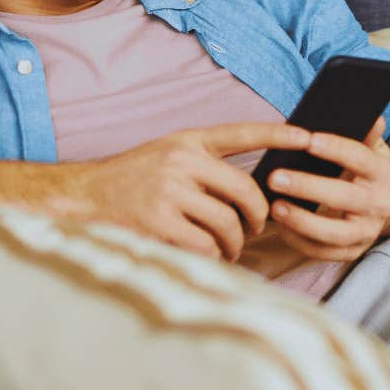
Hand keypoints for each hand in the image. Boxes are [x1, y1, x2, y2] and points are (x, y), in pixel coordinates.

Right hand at [68, 122, 303, 261]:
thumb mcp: (166, 156)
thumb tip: (251, 192)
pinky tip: (207, 256)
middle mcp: (181, 161)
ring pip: (227, 223)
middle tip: (254, 228)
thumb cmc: (130, 181)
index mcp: (188, 141)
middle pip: (245, 191)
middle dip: (257, 216)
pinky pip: (205, 245)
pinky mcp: (158, 221)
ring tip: (229, 248)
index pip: (242, 133)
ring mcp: (169, 191)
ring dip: (234, 243)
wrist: (81, 198)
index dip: (278, 135)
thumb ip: (204, 165)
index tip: (308, 137)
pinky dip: (212, 256)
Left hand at [263, 117, 389, 262]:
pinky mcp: (352, 251)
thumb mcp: (370, 148)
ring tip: (275, 207)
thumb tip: (373, 118)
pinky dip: (300, 241)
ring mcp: (367, 232)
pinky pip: (324, 252)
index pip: (361, 159)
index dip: (335, 149)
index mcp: (383, 174)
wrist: (378, 206)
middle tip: (276, 177)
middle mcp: (380, 205)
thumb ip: (367, 133)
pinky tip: (280, 227)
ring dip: (302, 221)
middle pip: (343, 197)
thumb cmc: (363, 170)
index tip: (308, 140)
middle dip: (308, 187)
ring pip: (335, 232)